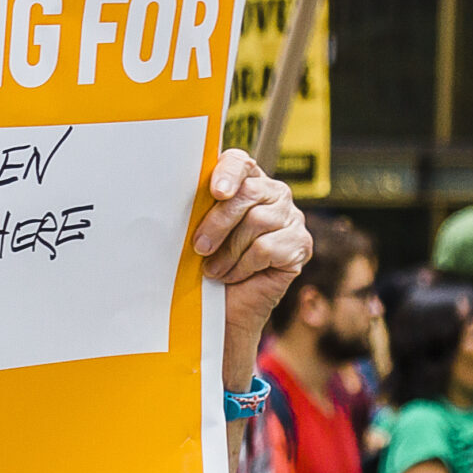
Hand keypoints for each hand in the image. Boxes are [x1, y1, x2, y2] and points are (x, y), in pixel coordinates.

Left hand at [190, 151, 308, 373]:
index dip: (228, 172)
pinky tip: (235, 275)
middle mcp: (273, 194)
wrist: (222, 311)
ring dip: (228, 251)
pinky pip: (268, 247)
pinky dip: (244, 265)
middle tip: (198, 248)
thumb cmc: (205, 266)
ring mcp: (291, 218)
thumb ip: (197, 209)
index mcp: (245, 182)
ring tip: (214, 269)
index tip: (215, 192)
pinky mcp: (300, 245)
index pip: (240, 162)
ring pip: (257, 221)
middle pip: (247, 193)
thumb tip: (173, 191)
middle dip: (217, 223)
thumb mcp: (196, 233)